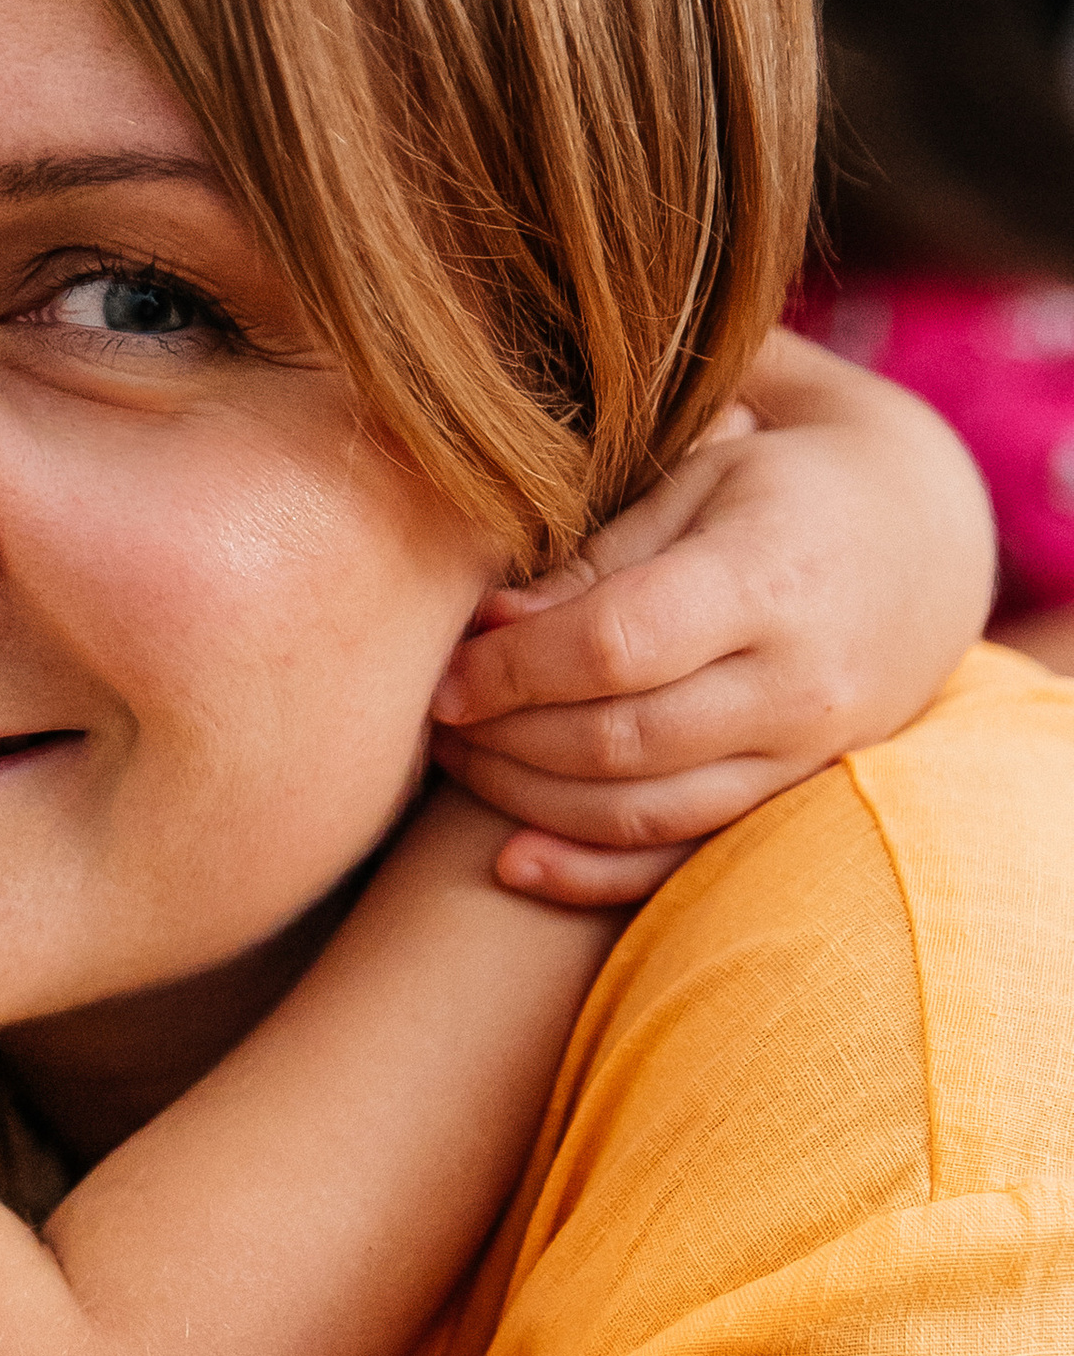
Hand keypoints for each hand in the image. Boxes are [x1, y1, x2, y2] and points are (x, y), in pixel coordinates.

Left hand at [432, 334, 995, 898]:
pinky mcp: (795, 798)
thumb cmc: (777, 489)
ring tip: (460, 761)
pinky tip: (512, 863)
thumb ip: (597, 557)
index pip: (619, 647)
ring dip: (529, 801)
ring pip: (643, 811)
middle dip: (506, 739)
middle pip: (621, 741)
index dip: (516, 671)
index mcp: (768, 577)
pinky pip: (683, 857)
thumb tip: (487, 626)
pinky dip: (593, 874)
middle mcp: (796, 680)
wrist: (921, 539)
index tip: (446, 675)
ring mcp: (805, 753)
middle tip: (434, 719)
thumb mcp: (697, 481)